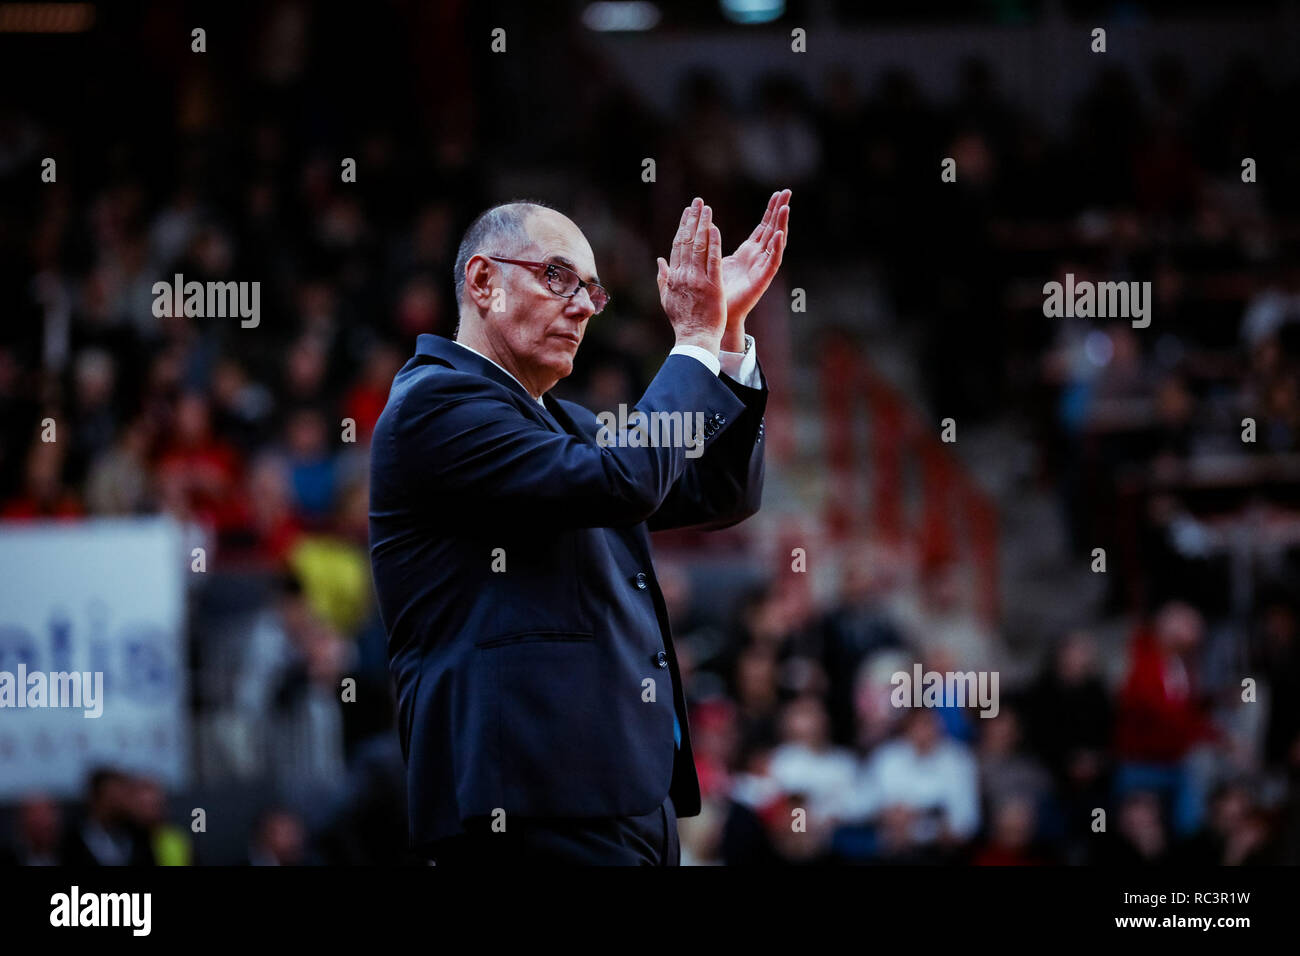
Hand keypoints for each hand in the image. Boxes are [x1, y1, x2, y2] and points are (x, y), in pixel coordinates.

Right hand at [657, 198, 726, 353]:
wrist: (694, 339)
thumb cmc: (683, 322)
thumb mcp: (667, 299)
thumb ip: (663, 278)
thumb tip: (659, 261)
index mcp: (674, 277)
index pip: (677, 246)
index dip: (682, 227)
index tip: (687, 213)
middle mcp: (684, 275)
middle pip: (687, 242)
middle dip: (692, 220)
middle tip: (698, 202)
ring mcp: (698, 280)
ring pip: (699, 247)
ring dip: (703, 225)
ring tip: (707, 208)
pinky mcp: (712, 285)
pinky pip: (713, 260)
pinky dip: (713, 243)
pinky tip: (715, 228)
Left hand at [720, 189, 789, 347]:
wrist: (718, 315)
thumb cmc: (717, 291)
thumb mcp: (715, 260)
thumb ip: (713, 244)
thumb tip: (706, 226)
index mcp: (749, 252)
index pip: (763, 227)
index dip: (770, 211)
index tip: (778, 193)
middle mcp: (759, 258)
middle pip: (772, 229)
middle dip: (780, 211)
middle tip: (788, 192)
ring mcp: (762, 268)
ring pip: (775, 242)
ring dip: (781, 225)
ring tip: (786, 207)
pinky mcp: (762, 280)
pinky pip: (772, 262)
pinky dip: (777, 248)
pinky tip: (780, 234)